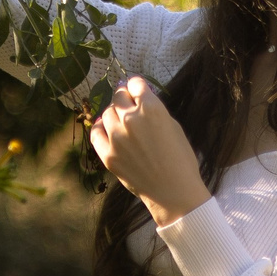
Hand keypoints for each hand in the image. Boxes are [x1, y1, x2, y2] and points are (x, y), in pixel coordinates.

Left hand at [89, 76, 208, 226]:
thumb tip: (140, 99)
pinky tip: (105, 128)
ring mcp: (116, 137)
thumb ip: (155, 110)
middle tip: (127, 103)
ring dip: (114, 113)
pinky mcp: (107, 154)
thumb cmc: (181, 158)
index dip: (137, 86)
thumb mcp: (173, 126)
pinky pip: (96, 132)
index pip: (135, 84)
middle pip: (118, 96)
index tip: (136, 90)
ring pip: (107, 113)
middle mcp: (131, 119)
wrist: (173, 191)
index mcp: (152, 109)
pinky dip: (100, 128)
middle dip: (124, 97)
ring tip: (120, 120)